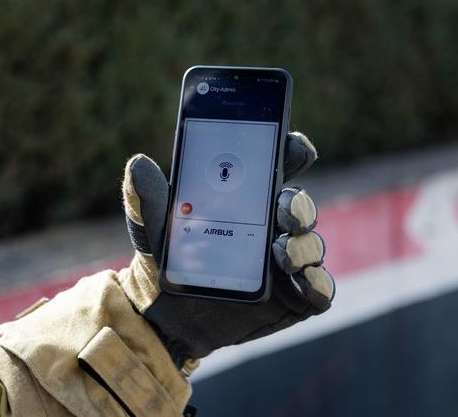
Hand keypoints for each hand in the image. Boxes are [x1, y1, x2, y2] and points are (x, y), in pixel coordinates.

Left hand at [119, 132, 334, 366]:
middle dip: (297, 204)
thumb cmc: (167, 258)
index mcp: (248, 199)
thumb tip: (138, 164)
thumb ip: (147, 197)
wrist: (165, 312)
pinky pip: (319, 288)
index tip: (290, 145)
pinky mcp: (294, 297)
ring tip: (281, 251)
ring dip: (304, 244)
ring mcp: (287, 261)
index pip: (279, 166)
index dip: (291, 151)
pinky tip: (304, 280)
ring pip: (311, 243)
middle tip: (283, 210)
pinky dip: (318, 283)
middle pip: (299, 205)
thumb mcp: (152, 226)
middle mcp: (274, 225)